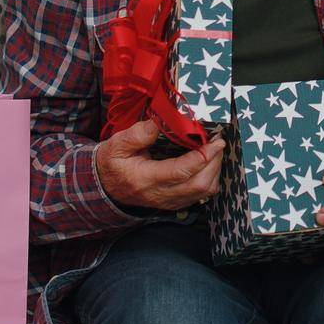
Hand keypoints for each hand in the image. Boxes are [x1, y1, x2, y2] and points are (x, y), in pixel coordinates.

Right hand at [95, 119, 224, 211]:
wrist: (104, 187)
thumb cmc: (112, 163)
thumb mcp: (117, 144)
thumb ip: (138, 133)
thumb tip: (162, 120)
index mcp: (145, 179)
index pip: (181, 172)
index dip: (203, 156)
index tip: (216, 141)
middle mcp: (160, 194)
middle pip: (199, 184)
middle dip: (214, 162)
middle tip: (218, 142)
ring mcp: (169, 202)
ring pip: (203, 192)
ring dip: (215, 171)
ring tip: (214, 151)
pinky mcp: (174, 203)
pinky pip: (200, 195)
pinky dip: (210, 178)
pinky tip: (208, 163)